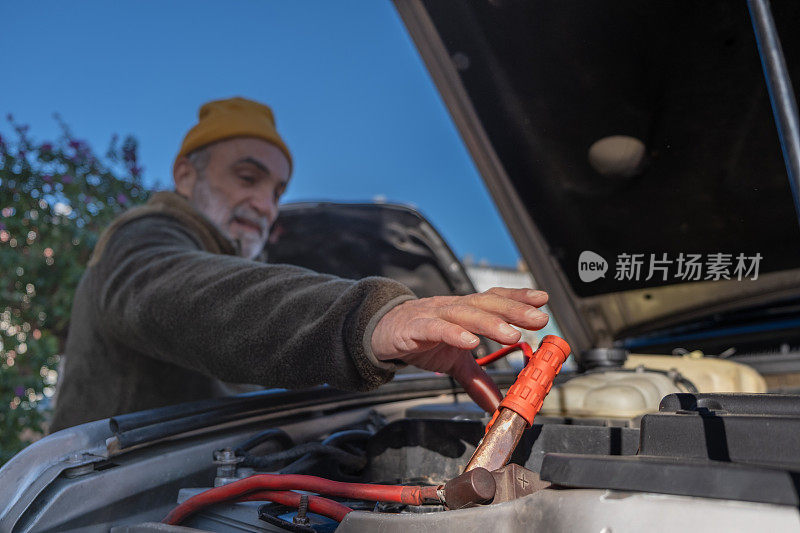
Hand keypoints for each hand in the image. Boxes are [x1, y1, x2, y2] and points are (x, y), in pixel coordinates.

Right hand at [370, 288, 548, 412]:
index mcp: (464, 311)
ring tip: (511, 334)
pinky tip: (470, 341)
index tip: (543, 301)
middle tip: (538, 318)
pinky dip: (453, 333)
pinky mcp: (414, 328)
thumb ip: (477, 380)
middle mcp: (452, 308)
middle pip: (485, 304)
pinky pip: (436, 328)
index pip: (494, 299)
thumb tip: (496, 405)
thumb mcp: (453, 362)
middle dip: (513, 310)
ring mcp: (433, 315)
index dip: (518, 298)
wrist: (379, 332)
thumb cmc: (419, 338)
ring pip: (464, 314)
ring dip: (490, 323)